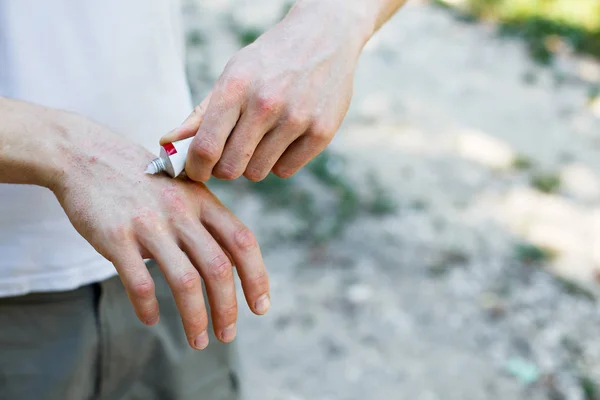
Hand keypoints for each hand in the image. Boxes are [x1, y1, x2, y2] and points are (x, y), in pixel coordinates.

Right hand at [50, 115, 269, 349]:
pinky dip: (148, 307)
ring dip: (195, 318)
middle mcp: (181, 213)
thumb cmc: (143, 181)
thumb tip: (230, 267)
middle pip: (218, 268)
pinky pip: (139, 282)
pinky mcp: (116, 237)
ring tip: (199, 340)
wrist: (89, 156)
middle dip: (228, 308)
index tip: (261, 306)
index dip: (257, 277)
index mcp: (203, 202)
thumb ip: (208, 223)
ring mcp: (149, 225)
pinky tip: (150, 320)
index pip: (242, 242)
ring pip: (184, 281)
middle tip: (227, 335)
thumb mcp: (185, 191)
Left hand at [160, 0, 370, 181]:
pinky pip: (285, 170)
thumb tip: (166, 143)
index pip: (206, 148)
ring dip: (254, 163)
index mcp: (235, 88)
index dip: (196, 168)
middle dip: (224, 167)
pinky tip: (284, 139)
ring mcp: (297, 119)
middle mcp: (266, 104)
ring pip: (258, 173)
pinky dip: (280, 161)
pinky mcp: (321, 132)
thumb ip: (200, 114)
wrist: (323, 37)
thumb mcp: (231, 76)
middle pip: (230, 169)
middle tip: (230, 154)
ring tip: (261, 139)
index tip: (197, 170)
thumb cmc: (268, 61)